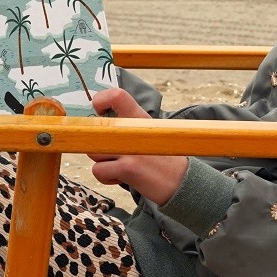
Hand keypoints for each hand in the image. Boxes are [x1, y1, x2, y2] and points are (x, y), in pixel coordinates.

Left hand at [85, 88, 187, 203]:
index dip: (100, 100)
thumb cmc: (160, 157)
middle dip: (100, 146)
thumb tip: (97, 123)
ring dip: (103, 162)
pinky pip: (98, 171)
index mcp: (139, 116)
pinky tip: (122, 177)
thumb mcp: (149, 131)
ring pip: (94, 152)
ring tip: (122, 165)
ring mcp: (131, 148)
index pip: (116, 95)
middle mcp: (134, 129)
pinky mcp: (128, 168)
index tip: (99, 111)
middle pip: (95, 132)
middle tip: (117, 153)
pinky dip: (106, 177)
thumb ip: (126, 124)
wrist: (182, 181)